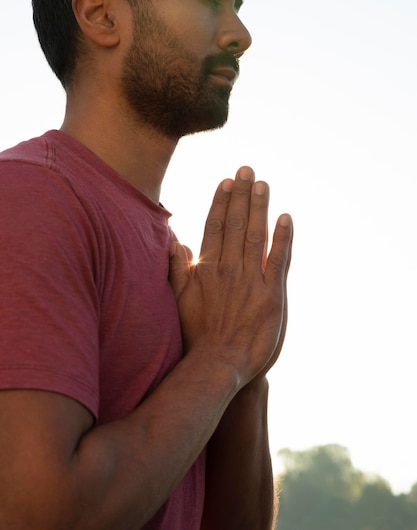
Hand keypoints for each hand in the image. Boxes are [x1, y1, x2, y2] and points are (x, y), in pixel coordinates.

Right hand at [169, 167, 292, 388]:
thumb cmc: (198, 335)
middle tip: (247, 169)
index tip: (227, 181)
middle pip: (237, 223)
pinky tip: (286, 217)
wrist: (220, 364)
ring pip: (256, 234)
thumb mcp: (179, 299)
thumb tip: (175, 241)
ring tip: (263, 184)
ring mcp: (252, 279)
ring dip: (260, 207)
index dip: (222, 201)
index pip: (215, 225)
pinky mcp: (273, 294)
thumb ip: (178, 269)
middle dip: (242, 194)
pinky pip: (279, 259)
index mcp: (207, 268)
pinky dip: (283, 237)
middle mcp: (229, 268)